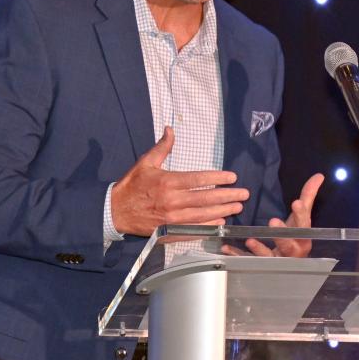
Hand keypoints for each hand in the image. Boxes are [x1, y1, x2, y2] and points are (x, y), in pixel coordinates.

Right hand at [111, 127, 249, 235]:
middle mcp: (172, 201)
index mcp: (168, 182)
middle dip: (227, 196)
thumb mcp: (145, 163)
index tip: (232, 177)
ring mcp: (171, 218)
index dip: (218, 178)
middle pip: (205, 198)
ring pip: (203, 215)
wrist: (114, 212)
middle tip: (244, 194)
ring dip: (223, 211)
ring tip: (238, 207)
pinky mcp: (169, 230)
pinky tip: (221, 222)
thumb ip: (162, 147)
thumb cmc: (132, 186)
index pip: (199, 179)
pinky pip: (193, 229)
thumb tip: (170, 129)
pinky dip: (208, 226)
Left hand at [223, 173, 323, 257]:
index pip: (304, 225)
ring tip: (250, 240)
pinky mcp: (261, 265)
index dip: (301, 214)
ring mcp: (276, 260)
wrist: (291, 262)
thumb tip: (319, 176)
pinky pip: (248, 261)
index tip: (296, 203)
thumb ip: (308, 196)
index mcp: (303, 237)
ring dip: (259, 249)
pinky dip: (237, 254)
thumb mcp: (301, 217)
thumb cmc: (295, 236)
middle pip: (288, 245)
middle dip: (281, 235)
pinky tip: (227, 248)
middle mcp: (291, 251)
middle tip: (273, 222)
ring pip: (268, 256)